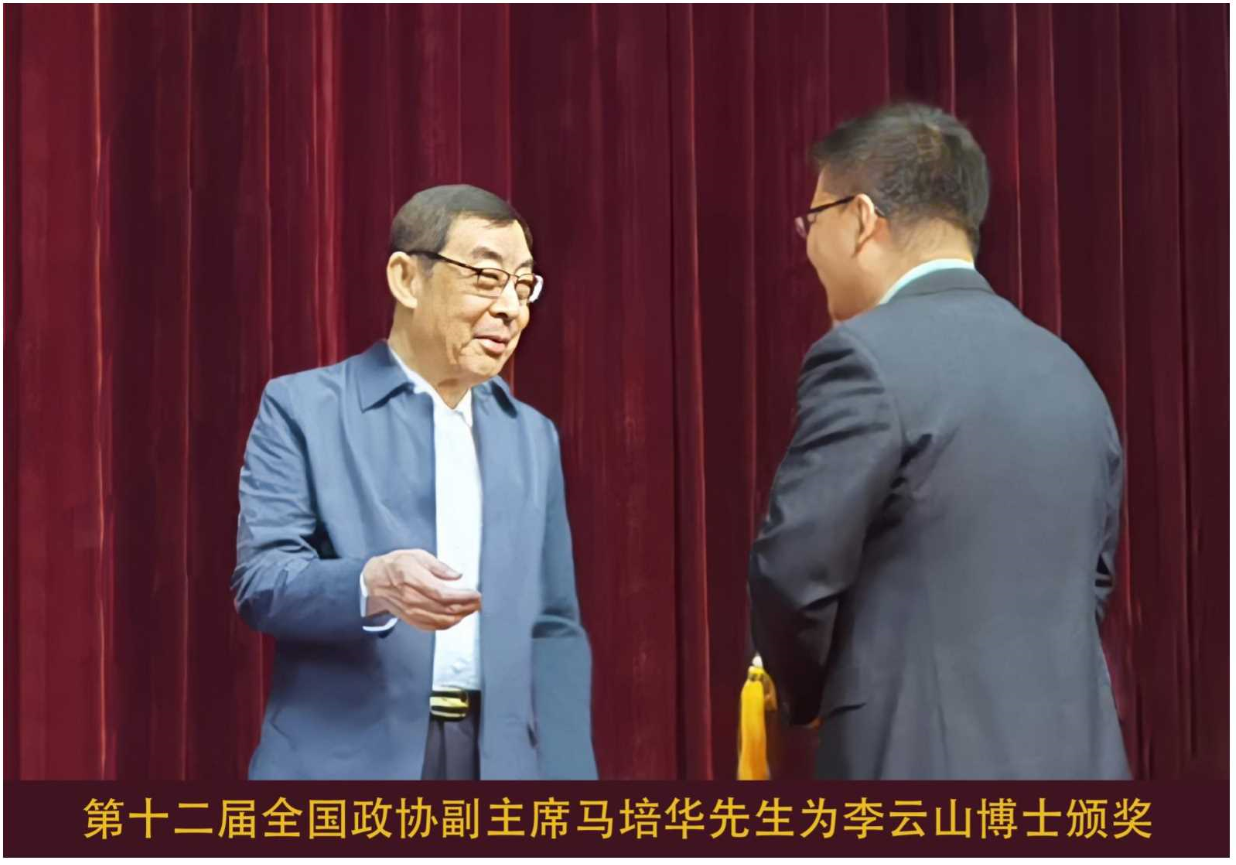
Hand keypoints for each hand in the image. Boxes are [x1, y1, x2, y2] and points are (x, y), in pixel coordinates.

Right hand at [362, 549, 480, 630]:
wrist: (374, 580)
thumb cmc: (395, 565)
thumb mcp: (417, 555)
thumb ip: (438, 566)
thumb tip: (456, 575)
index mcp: (414, 579)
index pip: (443, 594)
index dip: (462, 597)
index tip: (475, 594)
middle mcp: (412, 598)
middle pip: (444, 609)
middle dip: (466, 607)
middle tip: (478, 602)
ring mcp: (410, 611)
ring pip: (440, 620)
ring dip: (459, 617)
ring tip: (471, 610)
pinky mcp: (409, 619)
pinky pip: (431, 627)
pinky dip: (446, 625)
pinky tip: (455, 619)